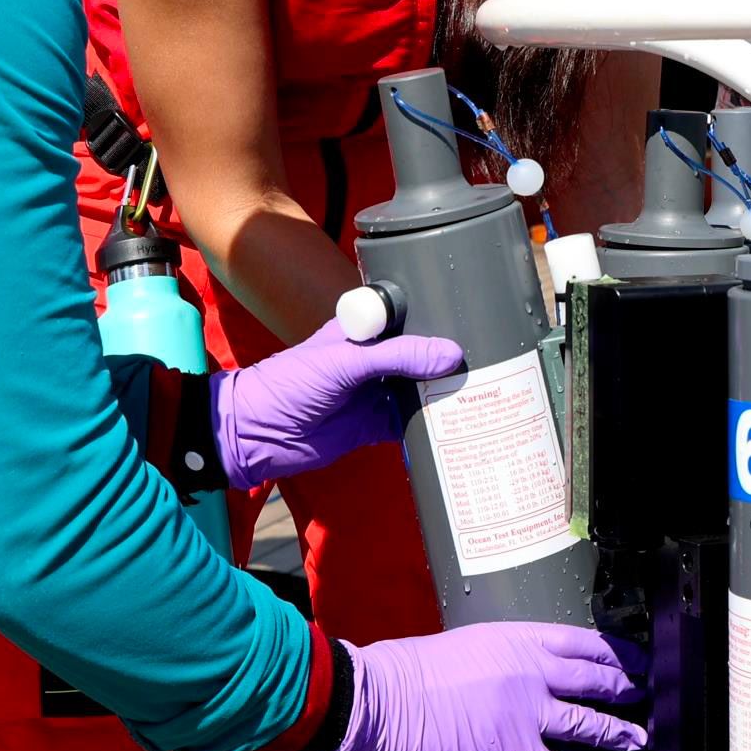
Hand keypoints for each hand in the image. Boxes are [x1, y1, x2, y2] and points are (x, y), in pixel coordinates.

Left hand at [207, 318, 463, 487]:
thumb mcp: (346, 361)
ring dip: (445, 391)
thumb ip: (398, 356)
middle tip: (494, 356)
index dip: (441, 315)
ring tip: (488, 386)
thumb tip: (453, 355)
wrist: (256, 435)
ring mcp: (376, 391)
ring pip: (421, 388)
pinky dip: (432, 423)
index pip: (412, 315)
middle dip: (449, 357)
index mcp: (366, 329)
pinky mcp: (376, 425)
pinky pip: (412, 422)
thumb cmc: (290, 383)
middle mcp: (376, 358)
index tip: (479, 316)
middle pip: (423, 354)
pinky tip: (462, 420)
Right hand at [307, 622, 648, 750]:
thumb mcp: (467, 644)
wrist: (381, 696)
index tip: (636, 656)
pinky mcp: (509, 746)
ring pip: (586, 720)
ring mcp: (524, 707)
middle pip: (594, 677)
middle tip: (649, 694)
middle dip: (626, 687)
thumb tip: (519, 671)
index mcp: (518, 637)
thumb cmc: (409, 670)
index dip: (615, 651)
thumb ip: (501, 656)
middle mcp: (530, 667)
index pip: (583, 640)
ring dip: (617, 731)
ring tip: (641, 739)